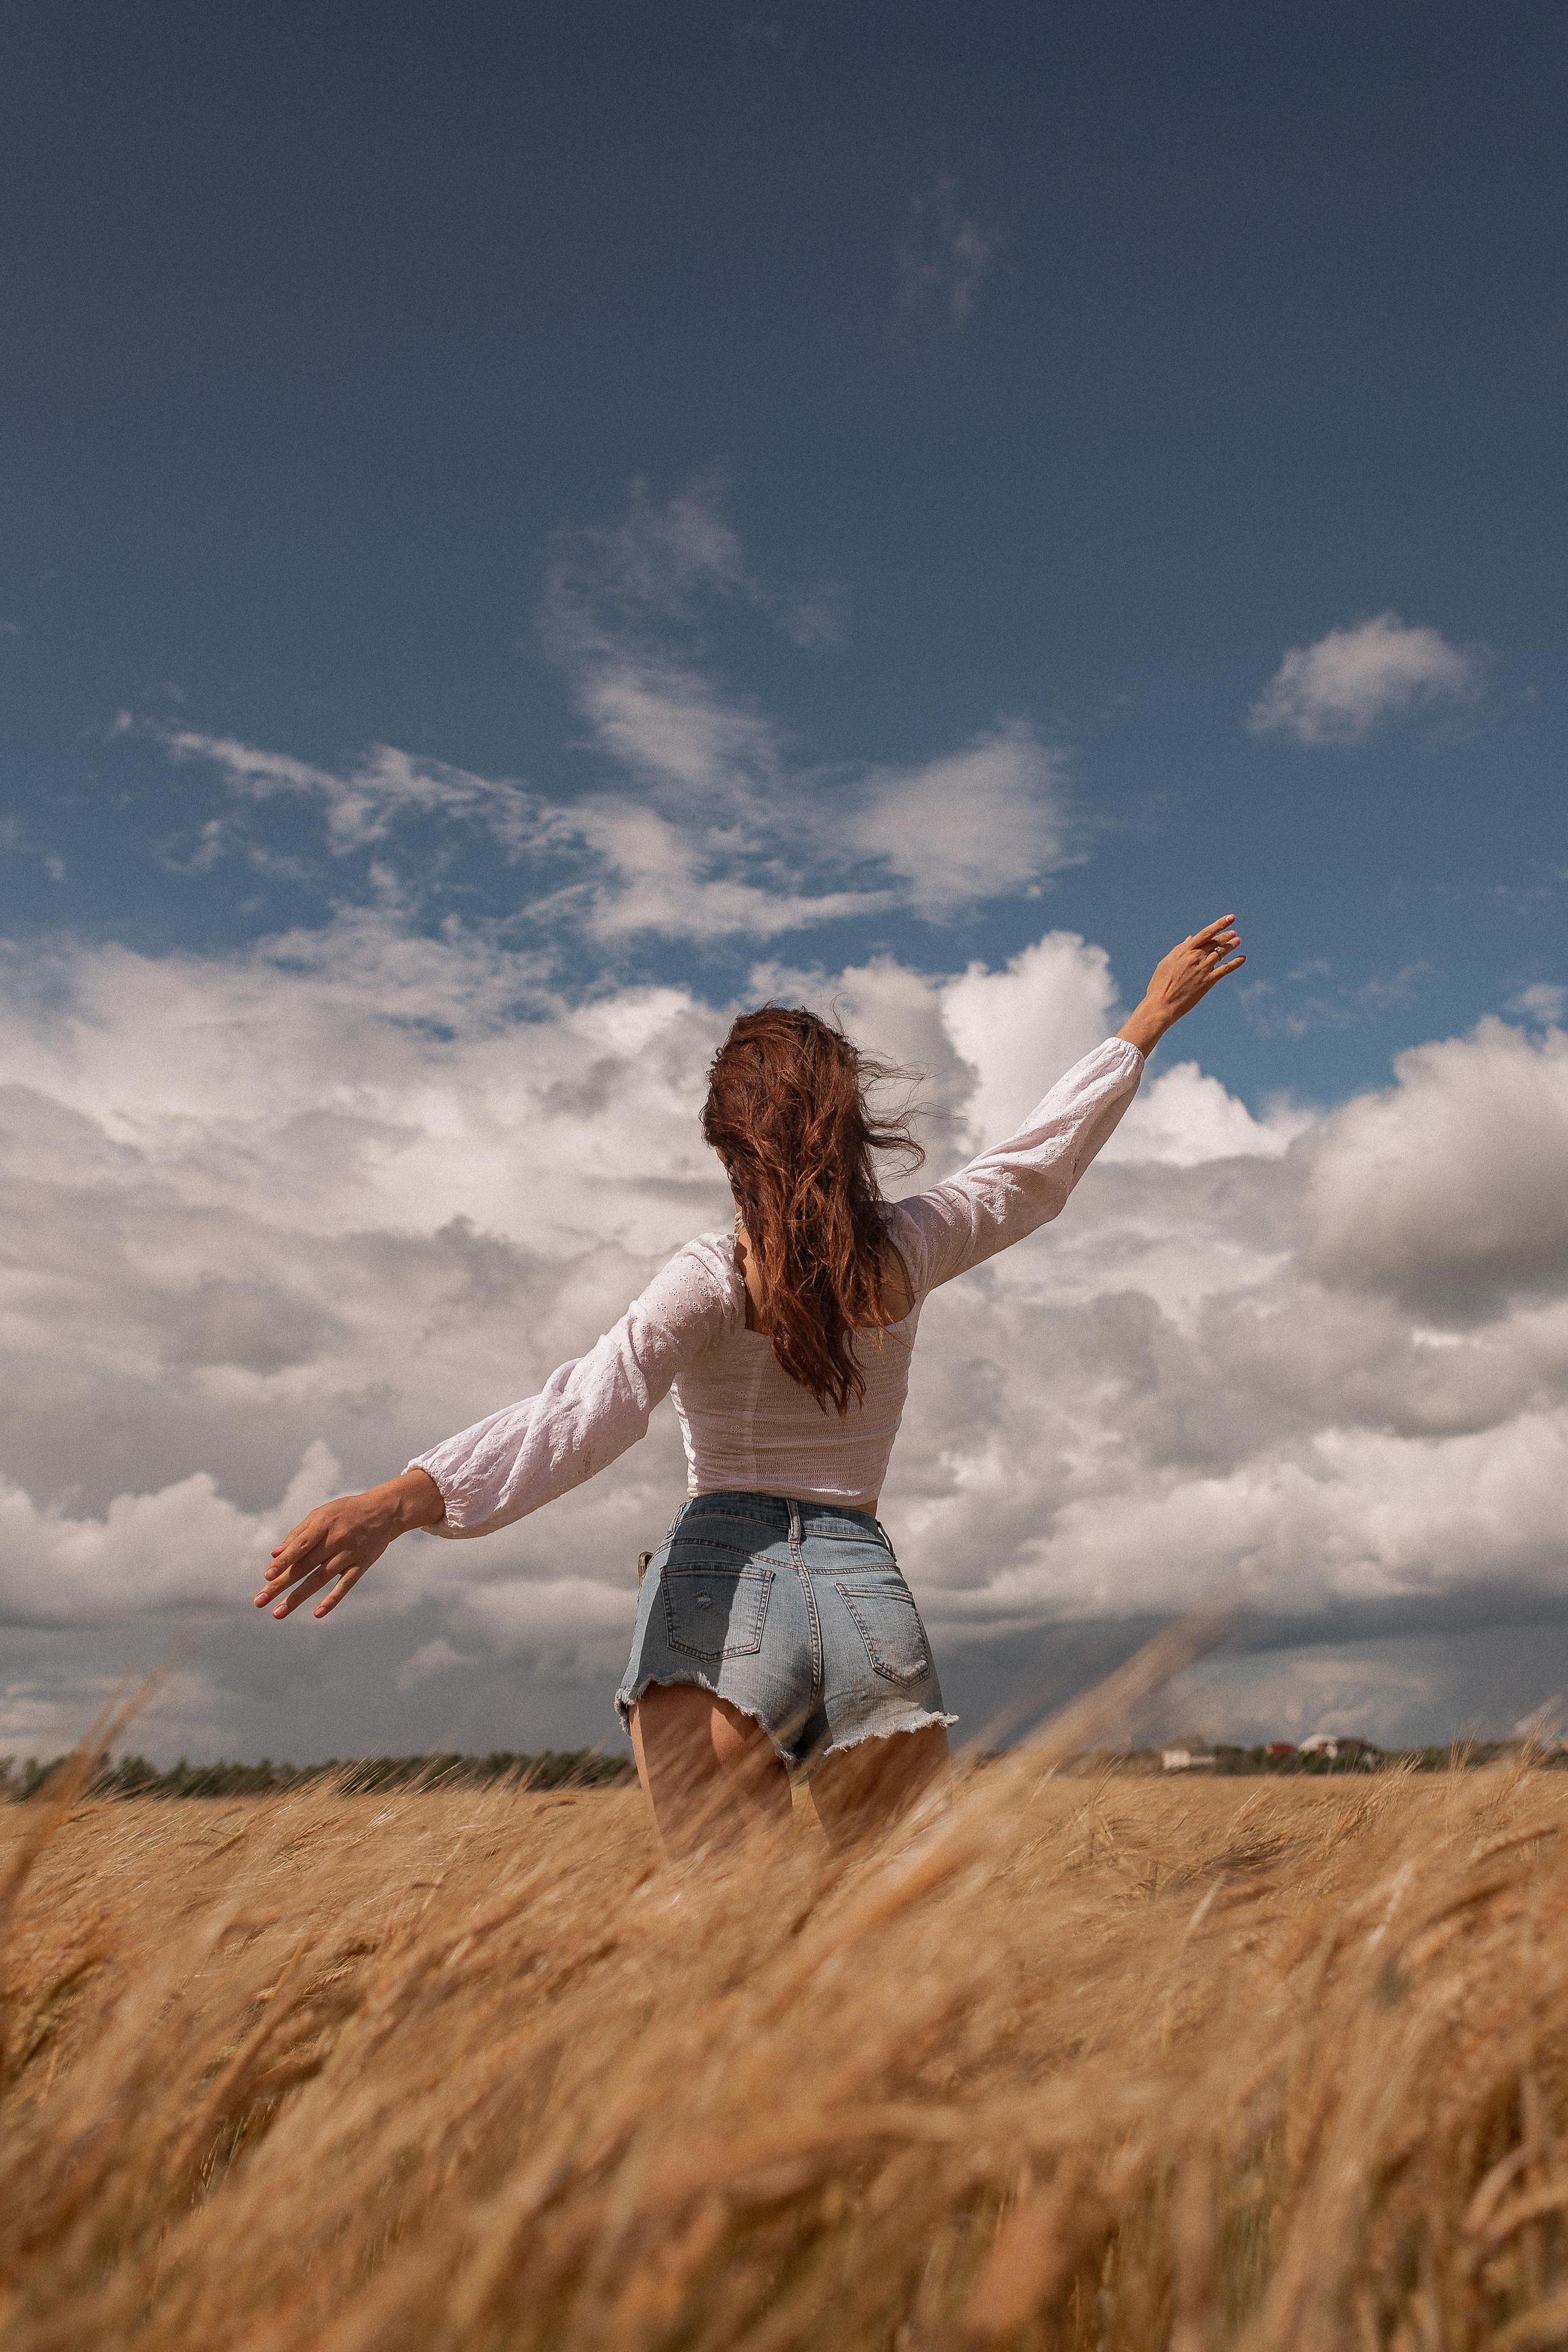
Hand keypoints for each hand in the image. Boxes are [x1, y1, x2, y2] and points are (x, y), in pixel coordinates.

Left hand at [254, 1468, 444, 1622]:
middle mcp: (335, 1540)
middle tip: (259, 1601)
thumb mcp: (321, 1515)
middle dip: (279, 1585)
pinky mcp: (361, 1566)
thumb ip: (298, 1534)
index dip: (283, 1562)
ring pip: (319, 1579)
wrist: (385, 1511)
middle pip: (303, 1567)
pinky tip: (317, 1614)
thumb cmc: (346, 1512)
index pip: (299, 1546)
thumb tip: (274, 1555)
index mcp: (323, 1524)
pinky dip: (332, 1600)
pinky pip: (345, 1585)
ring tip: (277, 1613)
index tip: (266, 1576)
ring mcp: (349, 1555)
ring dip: (297, 1598)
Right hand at [1116, 914, 1244, 1055]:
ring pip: (1221, 953)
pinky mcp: (1208, 982)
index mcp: (1185, 951)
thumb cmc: (1160, 984)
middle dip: (1226, 936)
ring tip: (1238, 941)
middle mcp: (1196, 957)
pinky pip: (1225, 970)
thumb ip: (1179, 949)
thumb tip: (1190, 938)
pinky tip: (1243, 958)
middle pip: (1215, 943)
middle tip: (1234, 932)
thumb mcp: (1166, 962)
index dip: (1219, 924)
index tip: (1230, 918)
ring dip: (1231, 946)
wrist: (1162, 1004)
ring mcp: (1203, 969)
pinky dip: (1235, 963)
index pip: (1206, 933)